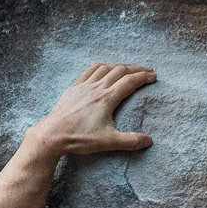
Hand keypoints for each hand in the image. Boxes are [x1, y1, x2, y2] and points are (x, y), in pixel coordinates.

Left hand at [28, 62, 156, 159]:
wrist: (53, 134)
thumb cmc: (79, 138)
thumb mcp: (108, 142)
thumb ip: (130, 141)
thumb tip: (149, 140)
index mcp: (107, 98)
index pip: (130, 82)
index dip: (144, 77)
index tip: (153, 76)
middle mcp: (97, 87)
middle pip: (120, 71)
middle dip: (136, 69)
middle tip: (147, 70)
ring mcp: (84, 86)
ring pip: (105, 68)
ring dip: (119, 65)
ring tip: (128, 68)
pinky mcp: (74, 88)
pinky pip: (90, 70)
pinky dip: (101, 66)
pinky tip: (103, 68)